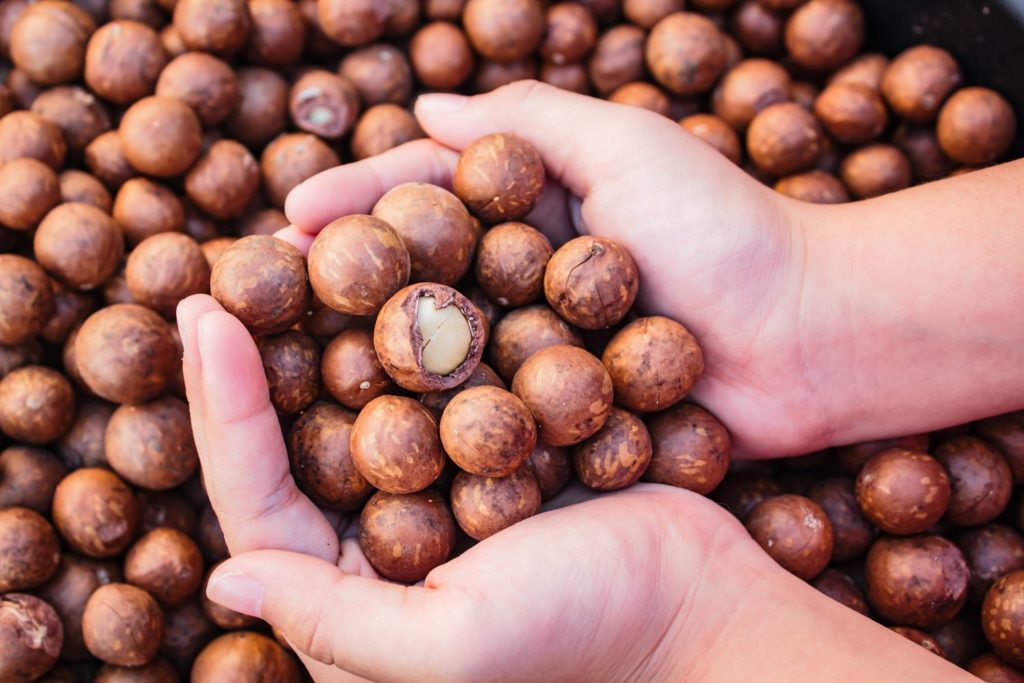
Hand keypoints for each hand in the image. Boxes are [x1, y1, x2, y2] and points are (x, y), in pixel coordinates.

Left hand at [178, 293, 968, 682]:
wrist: (699, 611)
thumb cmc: (583, 643)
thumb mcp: (450, 649)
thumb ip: (332, 620)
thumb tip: (221, 580)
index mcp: (349, 593)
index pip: (258, 492)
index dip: (222, 405)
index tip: (203, 309)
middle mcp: (382, 537)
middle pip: (303, 432)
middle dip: (267, 349)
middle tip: (244, 259)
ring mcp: (441, 486)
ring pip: (370, 392)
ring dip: (341, 320)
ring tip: (313, 242)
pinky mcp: (496, 449)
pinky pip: (440, 378)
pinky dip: (420, 323)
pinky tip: (406, 260)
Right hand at [282, 81, 819, 458]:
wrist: (812, 338)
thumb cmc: (725, 229)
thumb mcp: (626, 144)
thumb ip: (526, 120)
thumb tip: (424, 104)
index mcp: (533, 209)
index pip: (425, 199)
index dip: (357, 203)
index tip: (287, 213)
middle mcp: (522, 280)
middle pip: (416, 276)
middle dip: (342, 282)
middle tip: (262, 295)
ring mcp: (536, 351)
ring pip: (438, 350)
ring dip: (369, 355)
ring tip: (293, 369)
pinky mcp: (557, 417)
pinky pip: (482, 412)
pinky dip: (431, 419)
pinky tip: (370, 434)